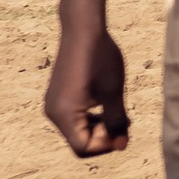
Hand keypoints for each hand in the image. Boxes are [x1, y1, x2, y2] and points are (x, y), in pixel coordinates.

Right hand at [45, 22, 129, 158]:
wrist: (83, 29)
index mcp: (63, 114)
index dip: (107, 144)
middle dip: (104, 136)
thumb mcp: (113, 93)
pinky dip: (91, 116)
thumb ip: (116, 121)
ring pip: (78, 130)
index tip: (123, 127)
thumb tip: (121, 146)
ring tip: (119, 111)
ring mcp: (53, 104)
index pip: (84, 148)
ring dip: (99, 127)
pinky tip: (106, 103)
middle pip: (80, 142)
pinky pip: (74, 118)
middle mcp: (52, 113)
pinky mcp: (57, 96)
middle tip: (125, 120)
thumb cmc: (100, 59)